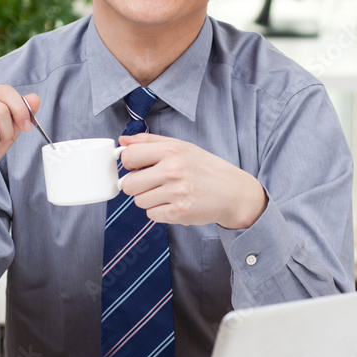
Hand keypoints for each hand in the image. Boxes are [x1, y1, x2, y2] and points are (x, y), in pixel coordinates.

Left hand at [118, 133, 267, 228]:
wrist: (234, 193)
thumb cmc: (205, 168)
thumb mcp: (181, 147)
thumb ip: (150, 141)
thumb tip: (122, 142)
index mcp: (172, 151)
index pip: (129, 156)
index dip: (130, 163)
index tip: (138, 166)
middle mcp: (173, 170)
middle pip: (129, 184)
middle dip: (136, 185)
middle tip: (152, 183)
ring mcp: (177, 193)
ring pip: (139, 201)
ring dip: (149, 199)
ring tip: (168, 193)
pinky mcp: (180, 213)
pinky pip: (152, 215)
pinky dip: (160, 211)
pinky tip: (175, 203)